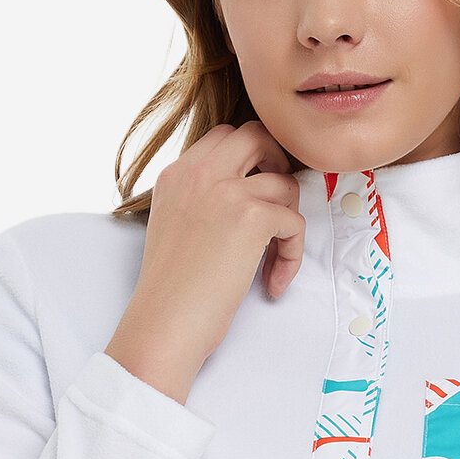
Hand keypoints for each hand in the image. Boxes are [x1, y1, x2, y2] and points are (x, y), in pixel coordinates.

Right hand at [105, 120, 304, 403]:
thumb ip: (200, 200)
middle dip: (277, 163)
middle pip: (256, 135)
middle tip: (276, 204)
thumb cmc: (171, 291)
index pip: (224, 137)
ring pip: (285, 182)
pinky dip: (292, 255)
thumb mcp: (173, 226)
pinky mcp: (252, 217)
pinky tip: (272, 282)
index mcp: (176, 173)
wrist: (165, 323)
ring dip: (289, 219)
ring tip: (272, 258)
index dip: (249, 158)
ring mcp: (226, 191)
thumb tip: (248, 197)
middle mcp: (199, 173)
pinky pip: (294, 221)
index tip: (253, 193)